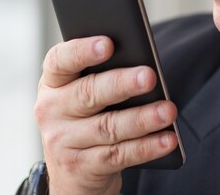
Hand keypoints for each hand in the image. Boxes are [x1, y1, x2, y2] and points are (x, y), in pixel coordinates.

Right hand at [34, 36, 178, 194]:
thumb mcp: (82, 97)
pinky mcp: (80, 168)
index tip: (108, 44)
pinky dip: (146, 147)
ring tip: (168, 111)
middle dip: (121, 84)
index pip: (60, 60)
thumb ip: (101, 76)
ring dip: (142, 118)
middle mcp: (51, 110)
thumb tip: (142, 66)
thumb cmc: (85, 121)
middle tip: (149, 77)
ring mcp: (62, 142)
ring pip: (108, 126)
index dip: (82, 51)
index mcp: (53, 83)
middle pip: (88, 93)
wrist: (72, 175)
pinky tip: (167, 139)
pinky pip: (118, 155)